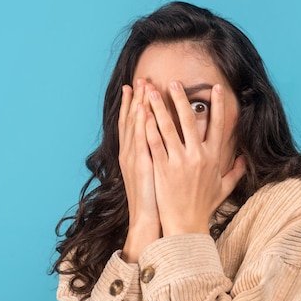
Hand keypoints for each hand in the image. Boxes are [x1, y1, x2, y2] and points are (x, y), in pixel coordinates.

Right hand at [118, 79, 160, 261]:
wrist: (148, 221)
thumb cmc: (156, 200)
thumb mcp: (156, 175)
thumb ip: (161, 158)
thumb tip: (168, 147)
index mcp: (136, 154)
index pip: (136, 124)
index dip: (136, 104)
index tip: (140, 87)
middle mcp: (132, 154)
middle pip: (133, 120)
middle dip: (137, 98)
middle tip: (140, 78)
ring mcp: (135, 159)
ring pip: (135, 127)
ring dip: (139, 105)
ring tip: (142, 87)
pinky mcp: (142, 167)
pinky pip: (142, 143)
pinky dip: (141, 126)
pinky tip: (144, 111)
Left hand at [145, 81, 245, 236]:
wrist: (186, 226)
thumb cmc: (204, 207)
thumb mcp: (223, 188)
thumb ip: (236, 172)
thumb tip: (245, 159)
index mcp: (213, 158)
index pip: (218, 126)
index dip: (218, 105)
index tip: (215, 88)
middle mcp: (198, 156)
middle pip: (190, 121)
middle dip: (182, 99)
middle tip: (175, 82)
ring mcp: (179, 162)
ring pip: (168, 128)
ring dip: (160, 107)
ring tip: (152, 91)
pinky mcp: (163, 169)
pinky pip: (154, 143)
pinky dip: (148, 128)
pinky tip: (142, 115)